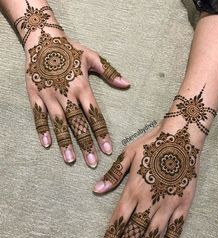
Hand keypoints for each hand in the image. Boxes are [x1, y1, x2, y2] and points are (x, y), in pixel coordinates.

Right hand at [14, 0, 129, 165]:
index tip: (108, 149)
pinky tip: (47, 144)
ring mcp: (50, 96)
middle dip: (86, 144)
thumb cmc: (70, 49)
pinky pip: (38, 116)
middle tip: (92, 162)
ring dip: (65, 142)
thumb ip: (110, 72)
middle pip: (78, 124)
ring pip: (59, 123)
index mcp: (82, 87)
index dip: (102, 133)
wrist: (43, 39)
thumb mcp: (92, 57)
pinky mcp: (35, 96)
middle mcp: (66, 94)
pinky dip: (42, 129)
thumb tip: (127, 84)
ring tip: (71, 159)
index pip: (95, 115)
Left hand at [94, 117, 202, 237]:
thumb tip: (96, 189)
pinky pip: (177, 227)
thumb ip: (113, 174)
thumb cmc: (152, 143)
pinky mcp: (183, 203)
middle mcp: (149, 201)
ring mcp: (167, 204)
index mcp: (133, 190)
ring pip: (153, 236)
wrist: (181, 137)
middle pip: (133, 235)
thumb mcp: (128, 154)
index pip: (118, 222)